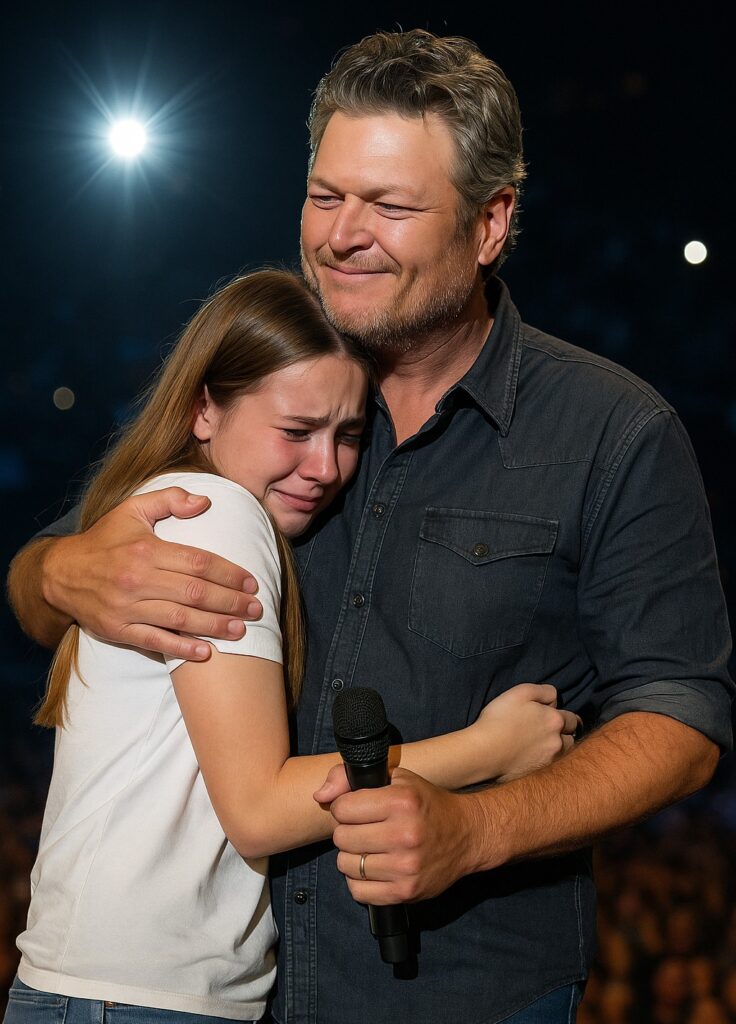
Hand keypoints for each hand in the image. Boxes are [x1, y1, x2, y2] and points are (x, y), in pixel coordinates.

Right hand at [43, 487, 261, 659]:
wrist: (60, 573)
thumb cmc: (105, 539)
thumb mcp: (132, 509)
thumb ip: (170, 500)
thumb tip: (205, 502)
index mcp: (146, 550)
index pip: (198, 562)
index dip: (229, 573)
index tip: (251, 582)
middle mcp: (137, 579)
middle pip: (194, 593)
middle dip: (230, 602)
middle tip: (256, 609)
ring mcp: (127, 608)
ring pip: (179, 619)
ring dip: (214, 627)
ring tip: (241, 630)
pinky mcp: (118, 630)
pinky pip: (154, 642)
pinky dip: (181, 649)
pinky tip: (205, 653)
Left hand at [329, 768, 475, 903]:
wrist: (467, 835)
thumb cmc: (427, 803)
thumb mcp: (397, 778)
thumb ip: (351, 778)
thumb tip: (319, 796)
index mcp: (401, 802)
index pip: (342, 808)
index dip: (344, 807)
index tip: (355, 809)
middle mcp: (404, 834)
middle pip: (342, 838)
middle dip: (347, 832)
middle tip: (363, 829)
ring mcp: (405, 867)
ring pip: (346, 865)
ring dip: (352, 857)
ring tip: (369, 849)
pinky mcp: (406, 891)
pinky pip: (358, 892)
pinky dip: (359, 882)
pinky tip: (373, 869)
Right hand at [474, 683, 580, 781]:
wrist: (483, 752)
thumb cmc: (500, 718)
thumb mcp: (520, 692)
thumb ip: (543, 691)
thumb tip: (555, 699)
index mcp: (555, 721)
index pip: (572, 718)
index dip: (561, 714)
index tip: (548, 713)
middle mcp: (557, 742)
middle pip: (571, 737)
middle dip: (564, 732)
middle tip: (546, 728)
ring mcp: (549, 760)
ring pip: (563, 752)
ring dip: (557, 746)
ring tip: (540, 742)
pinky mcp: (538, 773)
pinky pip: (549, 763)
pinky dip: (544, 757)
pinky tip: (530, 753)